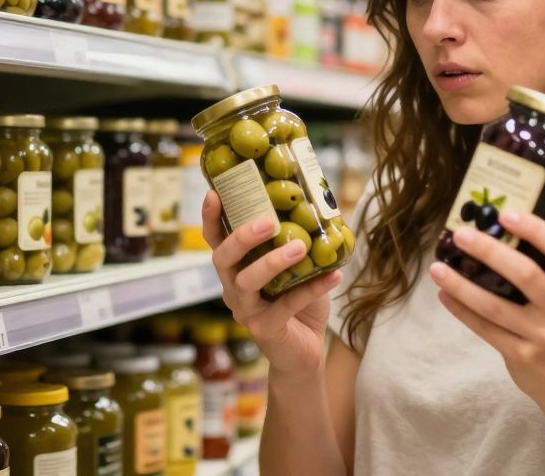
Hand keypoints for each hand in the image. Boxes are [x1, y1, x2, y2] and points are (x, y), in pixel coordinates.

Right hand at [202, 190, 341, 377]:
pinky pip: (285, 306)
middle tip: (269, 222)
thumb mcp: (296, 267)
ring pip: (247, 282)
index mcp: (235, 268)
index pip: (215, 240)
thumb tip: (322, 203)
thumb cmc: (297, 301)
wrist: (304, 351)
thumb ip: (298, 239)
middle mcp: (232, 287)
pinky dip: (311, 288)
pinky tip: (334, 276)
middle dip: (242, 237)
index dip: (210, 217)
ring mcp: (245, 310)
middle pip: (222, 259)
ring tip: (301, 246)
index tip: (214, 193)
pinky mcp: (264, 329)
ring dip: (273, 261)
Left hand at [429, 210, 544, 408]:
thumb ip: (538, 269)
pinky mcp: (521, 354)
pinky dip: (461, 310)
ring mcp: (541, 334)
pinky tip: (444, 295)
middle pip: (524, 273)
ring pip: (495, 305)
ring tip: (437, 268)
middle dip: (489, 251)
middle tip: (460, 235)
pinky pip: (485, 328)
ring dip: (461, 284)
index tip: (506, 214)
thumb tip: (491, 232)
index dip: (535, 229)